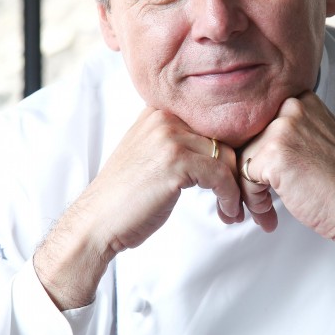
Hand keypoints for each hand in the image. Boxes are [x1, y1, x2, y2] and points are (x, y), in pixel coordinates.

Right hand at [34, 107, 241, 308]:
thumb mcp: (150, 155)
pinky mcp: (176, 162)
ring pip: (226, 157)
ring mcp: (169, 137)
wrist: (96, 222)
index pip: (209, 124)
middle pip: (222, 139)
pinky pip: (221, 175)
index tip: (232, 179)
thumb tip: (220, 149)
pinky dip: (230, 197)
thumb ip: (177, 143)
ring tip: (233, 210)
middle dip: (235, 172)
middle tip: (237, 199)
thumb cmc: (124, 198)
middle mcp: (164, 118)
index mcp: (158, 112)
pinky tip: (227, 212)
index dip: (226, 153)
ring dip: (235, 188)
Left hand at [237, 92, 334, 269]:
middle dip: (250, 174)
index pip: (259, 123)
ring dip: (250, 191)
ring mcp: (283, 129)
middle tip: (260, 199)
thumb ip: (291, 132)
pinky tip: (269, 213)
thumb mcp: (318, 140)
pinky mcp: (274, 154)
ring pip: (243, 159)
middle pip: (248, 140)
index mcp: (303, 101)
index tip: (264, 176)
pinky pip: (244, 177)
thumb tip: (254, 141)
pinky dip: (253, 200)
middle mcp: (292, 108)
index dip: (258, 154)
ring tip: (265, 210)